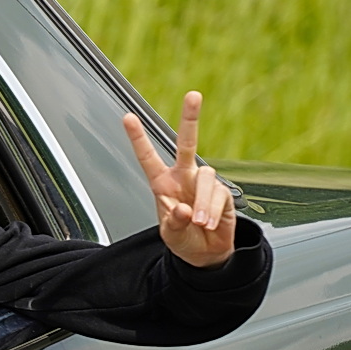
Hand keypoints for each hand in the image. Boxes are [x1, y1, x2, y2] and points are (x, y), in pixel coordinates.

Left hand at [124, 91, 235, 269]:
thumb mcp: (170, 235)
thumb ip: (174, 222)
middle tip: (193, 95)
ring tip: (199, 223)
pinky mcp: (223, 193)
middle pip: (186, 143)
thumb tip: (184, 210)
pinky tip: (209, 225)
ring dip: (202, 204)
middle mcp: (183, 177)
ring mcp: (204, 183)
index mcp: (162, 183)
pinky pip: (219, 197)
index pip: (147, 157)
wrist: (205, 254)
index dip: (138, 138)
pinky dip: (212, 213)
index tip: (127, 117)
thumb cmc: (182, 239)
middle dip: (190, 119)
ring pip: (207, 178)